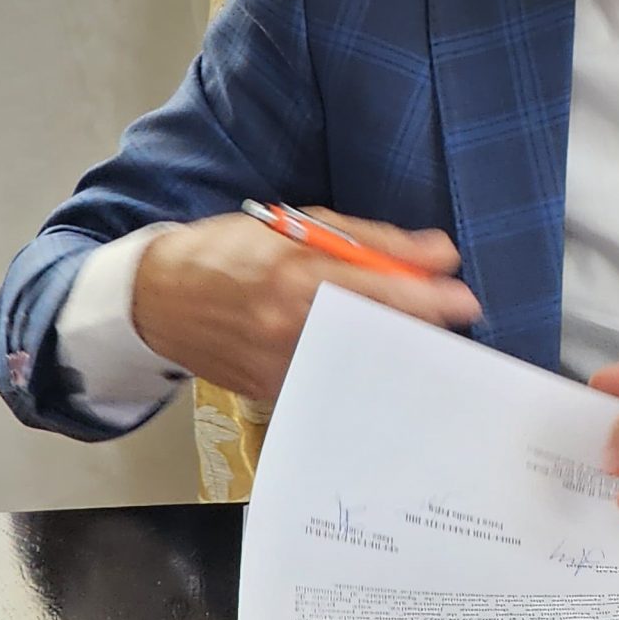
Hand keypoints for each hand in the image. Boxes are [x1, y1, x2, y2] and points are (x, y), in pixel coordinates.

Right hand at [131, 206, 474, 400]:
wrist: (156, 299)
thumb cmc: (228, 252)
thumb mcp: (297, 227)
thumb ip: (372, 242)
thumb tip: (438, 253)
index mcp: (295, 276)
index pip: (378, 292)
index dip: (426, 299)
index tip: (463, 300)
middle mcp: (287, 326)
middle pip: (376, 337)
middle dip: (414, 329)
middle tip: (439, 317)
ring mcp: (279, 366)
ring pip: (358, 366)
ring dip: (387, 350)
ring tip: (397, 331)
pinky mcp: (271, 392)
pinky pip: (329, 383)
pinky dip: (354, 367)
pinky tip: (359, 352)